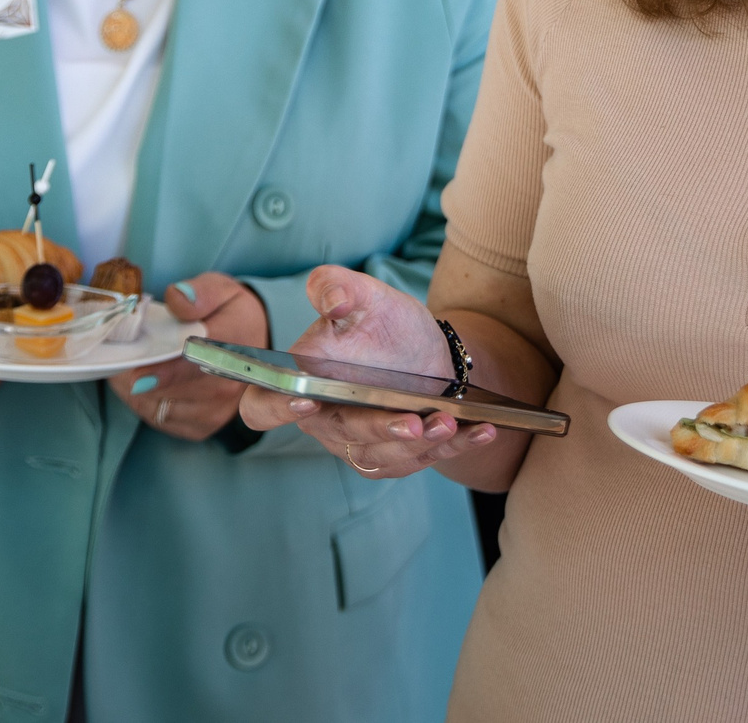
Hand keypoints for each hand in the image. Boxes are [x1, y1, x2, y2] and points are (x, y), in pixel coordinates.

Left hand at [112, 271, 267, 439]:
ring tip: (129, 364)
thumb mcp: (221, 290)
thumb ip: (200, 293)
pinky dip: (143, 401)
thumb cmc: (230, 314)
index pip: (199, 360)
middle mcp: (228, 384)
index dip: (166, 371)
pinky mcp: (201, 427)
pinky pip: (158, 418)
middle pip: (170, 387)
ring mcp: (215, 410)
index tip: (138, 375)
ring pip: (157, 405)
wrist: (255, 347)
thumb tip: (178, 298)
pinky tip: (144, 382)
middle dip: (136, 372)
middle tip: (120, 355)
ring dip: (134, 387)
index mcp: (235, 342)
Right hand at [236, 265, 497, 478]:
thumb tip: (333, 296)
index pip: (264, 405)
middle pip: (343, 434)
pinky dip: (455, 446)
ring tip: (448, 421)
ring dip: (419, 443)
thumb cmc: (383, 325)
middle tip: (411, 420)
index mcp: (302, 383)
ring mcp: (361, 444)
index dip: (275, 406)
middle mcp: (327, 421)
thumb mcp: (364, 296)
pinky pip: (424, 460)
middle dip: (378, 429)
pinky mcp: (398, 458)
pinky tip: (483, 430)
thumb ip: (335, 286)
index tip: (302, 396)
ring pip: (384, 454)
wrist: (427, 354)